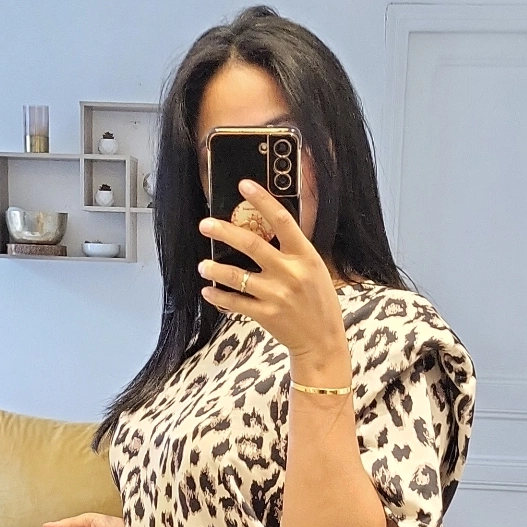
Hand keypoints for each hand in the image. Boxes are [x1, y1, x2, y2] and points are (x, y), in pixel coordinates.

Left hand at [198, 179, 350, 380]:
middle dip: (224, 232)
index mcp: (306, 256)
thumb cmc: (318, 302)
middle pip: (251, 244)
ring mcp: (277, 295)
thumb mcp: (315, 269)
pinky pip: (235, 302)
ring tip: (203, 265)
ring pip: (236, 276)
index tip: (244, 185)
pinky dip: (218, 296)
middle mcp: (291, 273)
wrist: (322, 341)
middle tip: (205, 224)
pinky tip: (208, 291)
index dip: (262, 200)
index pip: (282, 220)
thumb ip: (294, 251)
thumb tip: (267, 227)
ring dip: (215, 268)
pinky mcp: (266, 315)